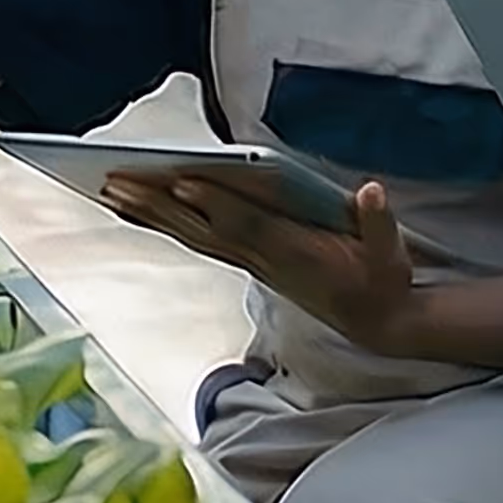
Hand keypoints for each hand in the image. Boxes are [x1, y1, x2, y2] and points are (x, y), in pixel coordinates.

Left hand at [101, 171, 434, 355]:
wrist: (377, 322)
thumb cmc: (382, 279)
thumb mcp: (391, 254)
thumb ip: (379, 223)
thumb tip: (372, 191)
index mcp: (297, 251)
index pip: (248, 223)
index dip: (215, 203)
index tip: (181, 181)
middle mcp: (266, 259)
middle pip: (204, 229)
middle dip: (159, 205)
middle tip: (116, 181)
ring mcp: (254, 263)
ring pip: (194, 236)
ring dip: (152, 215)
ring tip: (112, 190)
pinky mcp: (251, 263)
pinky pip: (200, 242)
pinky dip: (167, 225)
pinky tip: (140, 211)